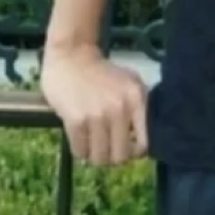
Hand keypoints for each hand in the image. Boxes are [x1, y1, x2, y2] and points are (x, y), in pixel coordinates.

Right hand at [41, 43, 149, 165]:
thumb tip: (140, 146)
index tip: (126, 146)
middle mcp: (119, 108)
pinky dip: (80, 150)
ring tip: (93, 145)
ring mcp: (97, 115)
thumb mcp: (129, 83)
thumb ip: (139, 110)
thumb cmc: (102, 73)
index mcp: (136, 98)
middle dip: (113, 157)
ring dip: (95, 156)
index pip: (143, 144)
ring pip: (100, 159)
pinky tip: (81, 137)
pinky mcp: (76, 121)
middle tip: (107, 149)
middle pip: (121, 156)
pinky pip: (81, 152)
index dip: (134, 152)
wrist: (71, 56)